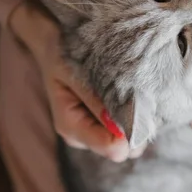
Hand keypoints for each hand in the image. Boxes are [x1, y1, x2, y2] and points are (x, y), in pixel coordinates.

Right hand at [8, 0, 143, 161]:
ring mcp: (94, 132)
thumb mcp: (74, 72)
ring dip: (137, 119)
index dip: (131, 132)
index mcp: (71, 127)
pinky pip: (130, 128)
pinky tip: (131, 93)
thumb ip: (96, 101)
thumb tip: (122, 128)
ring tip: (132, 90)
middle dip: (136, 127)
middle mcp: (83, 136)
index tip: (138, 105)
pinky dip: (135, 114)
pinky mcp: (105, 124)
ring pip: (131, 140)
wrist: (53, 42)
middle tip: (138, 94)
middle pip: (125, 149)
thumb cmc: (62, 53)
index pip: (113, 148)